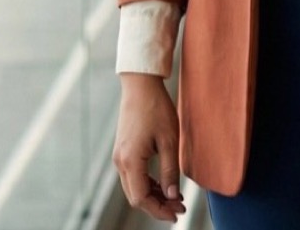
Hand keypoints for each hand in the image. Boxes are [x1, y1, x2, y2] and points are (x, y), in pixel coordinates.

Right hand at [112, 74, 186, 222]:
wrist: (140, 85)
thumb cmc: (156, 109)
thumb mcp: (169, 141)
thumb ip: (170, 171)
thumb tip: (172, 197)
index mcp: (130, 160)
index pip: (141, 198)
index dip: (159, 210)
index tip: (178, 213)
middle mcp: (120, 161)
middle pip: (136, 196)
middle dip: (157, 206)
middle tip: (180, 208)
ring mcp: (120, 156)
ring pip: (134, 187)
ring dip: (153, 196)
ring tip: (176, 197)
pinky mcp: (123, 150)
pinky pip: (133, 176)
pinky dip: (148, 184)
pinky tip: (164, 185)